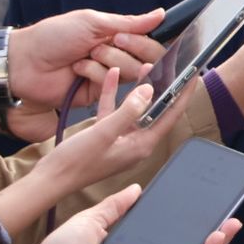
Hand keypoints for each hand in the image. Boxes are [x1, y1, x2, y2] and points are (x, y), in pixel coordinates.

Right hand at [0, 68, 195, 233]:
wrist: (49, 178)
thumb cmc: (76, 162)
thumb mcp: (105, 132)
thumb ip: (128, 111)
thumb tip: (149, 91)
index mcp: (141, 145)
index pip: (170, 115)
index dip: (182, 94)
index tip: (193, 75)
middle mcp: (135, 142)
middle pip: (155, 109)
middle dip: (164, 87)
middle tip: (174, 66)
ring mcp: (120, 137)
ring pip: (135, 107)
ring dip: (139, 87)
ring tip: (147, 64)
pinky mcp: (105, 134)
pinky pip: (114, 110)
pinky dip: (114, 93)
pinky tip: (113, 74)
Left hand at [10, 9, 167, 110]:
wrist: (27, 61)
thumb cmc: (55, 35)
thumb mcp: (93, 22)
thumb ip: (129, 22)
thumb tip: (160, 14)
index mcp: (116, 35)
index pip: (147, 41)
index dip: (142, 42)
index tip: (123, 37)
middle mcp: (116, 55)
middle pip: (144, 59)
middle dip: (123, 52)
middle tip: (102, 46)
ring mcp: (107, 75)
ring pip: (130, 73)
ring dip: (107, 62)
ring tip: (85, 56)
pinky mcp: (97, 93)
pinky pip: (111, 85)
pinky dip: (95, 74)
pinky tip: (78, 70)